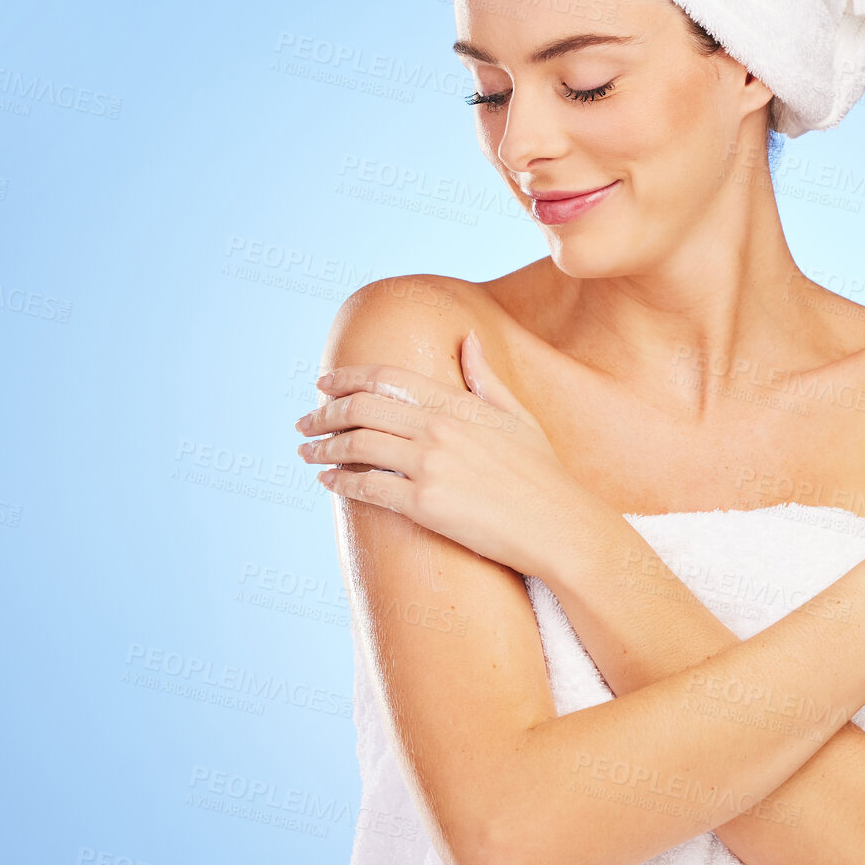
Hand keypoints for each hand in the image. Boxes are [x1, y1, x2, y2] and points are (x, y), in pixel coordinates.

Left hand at [294, 331, 596, 575]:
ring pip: (356, 446)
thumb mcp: (518, 416)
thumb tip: (468, 339)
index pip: (387, 378)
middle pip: (362, 409)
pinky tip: (327, 480)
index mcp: (458, 404)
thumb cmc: (543, 474)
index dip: (347, 377)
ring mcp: (430, 466)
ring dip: (323, 446)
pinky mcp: (424, 505)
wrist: (560, 525)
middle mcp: (439, 429)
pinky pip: (367, 487)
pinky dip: (339, 481)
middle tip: (305, 422)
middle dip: (324, 413)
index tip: (323, 383)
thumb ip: (485, 378)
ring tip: (306, 451)